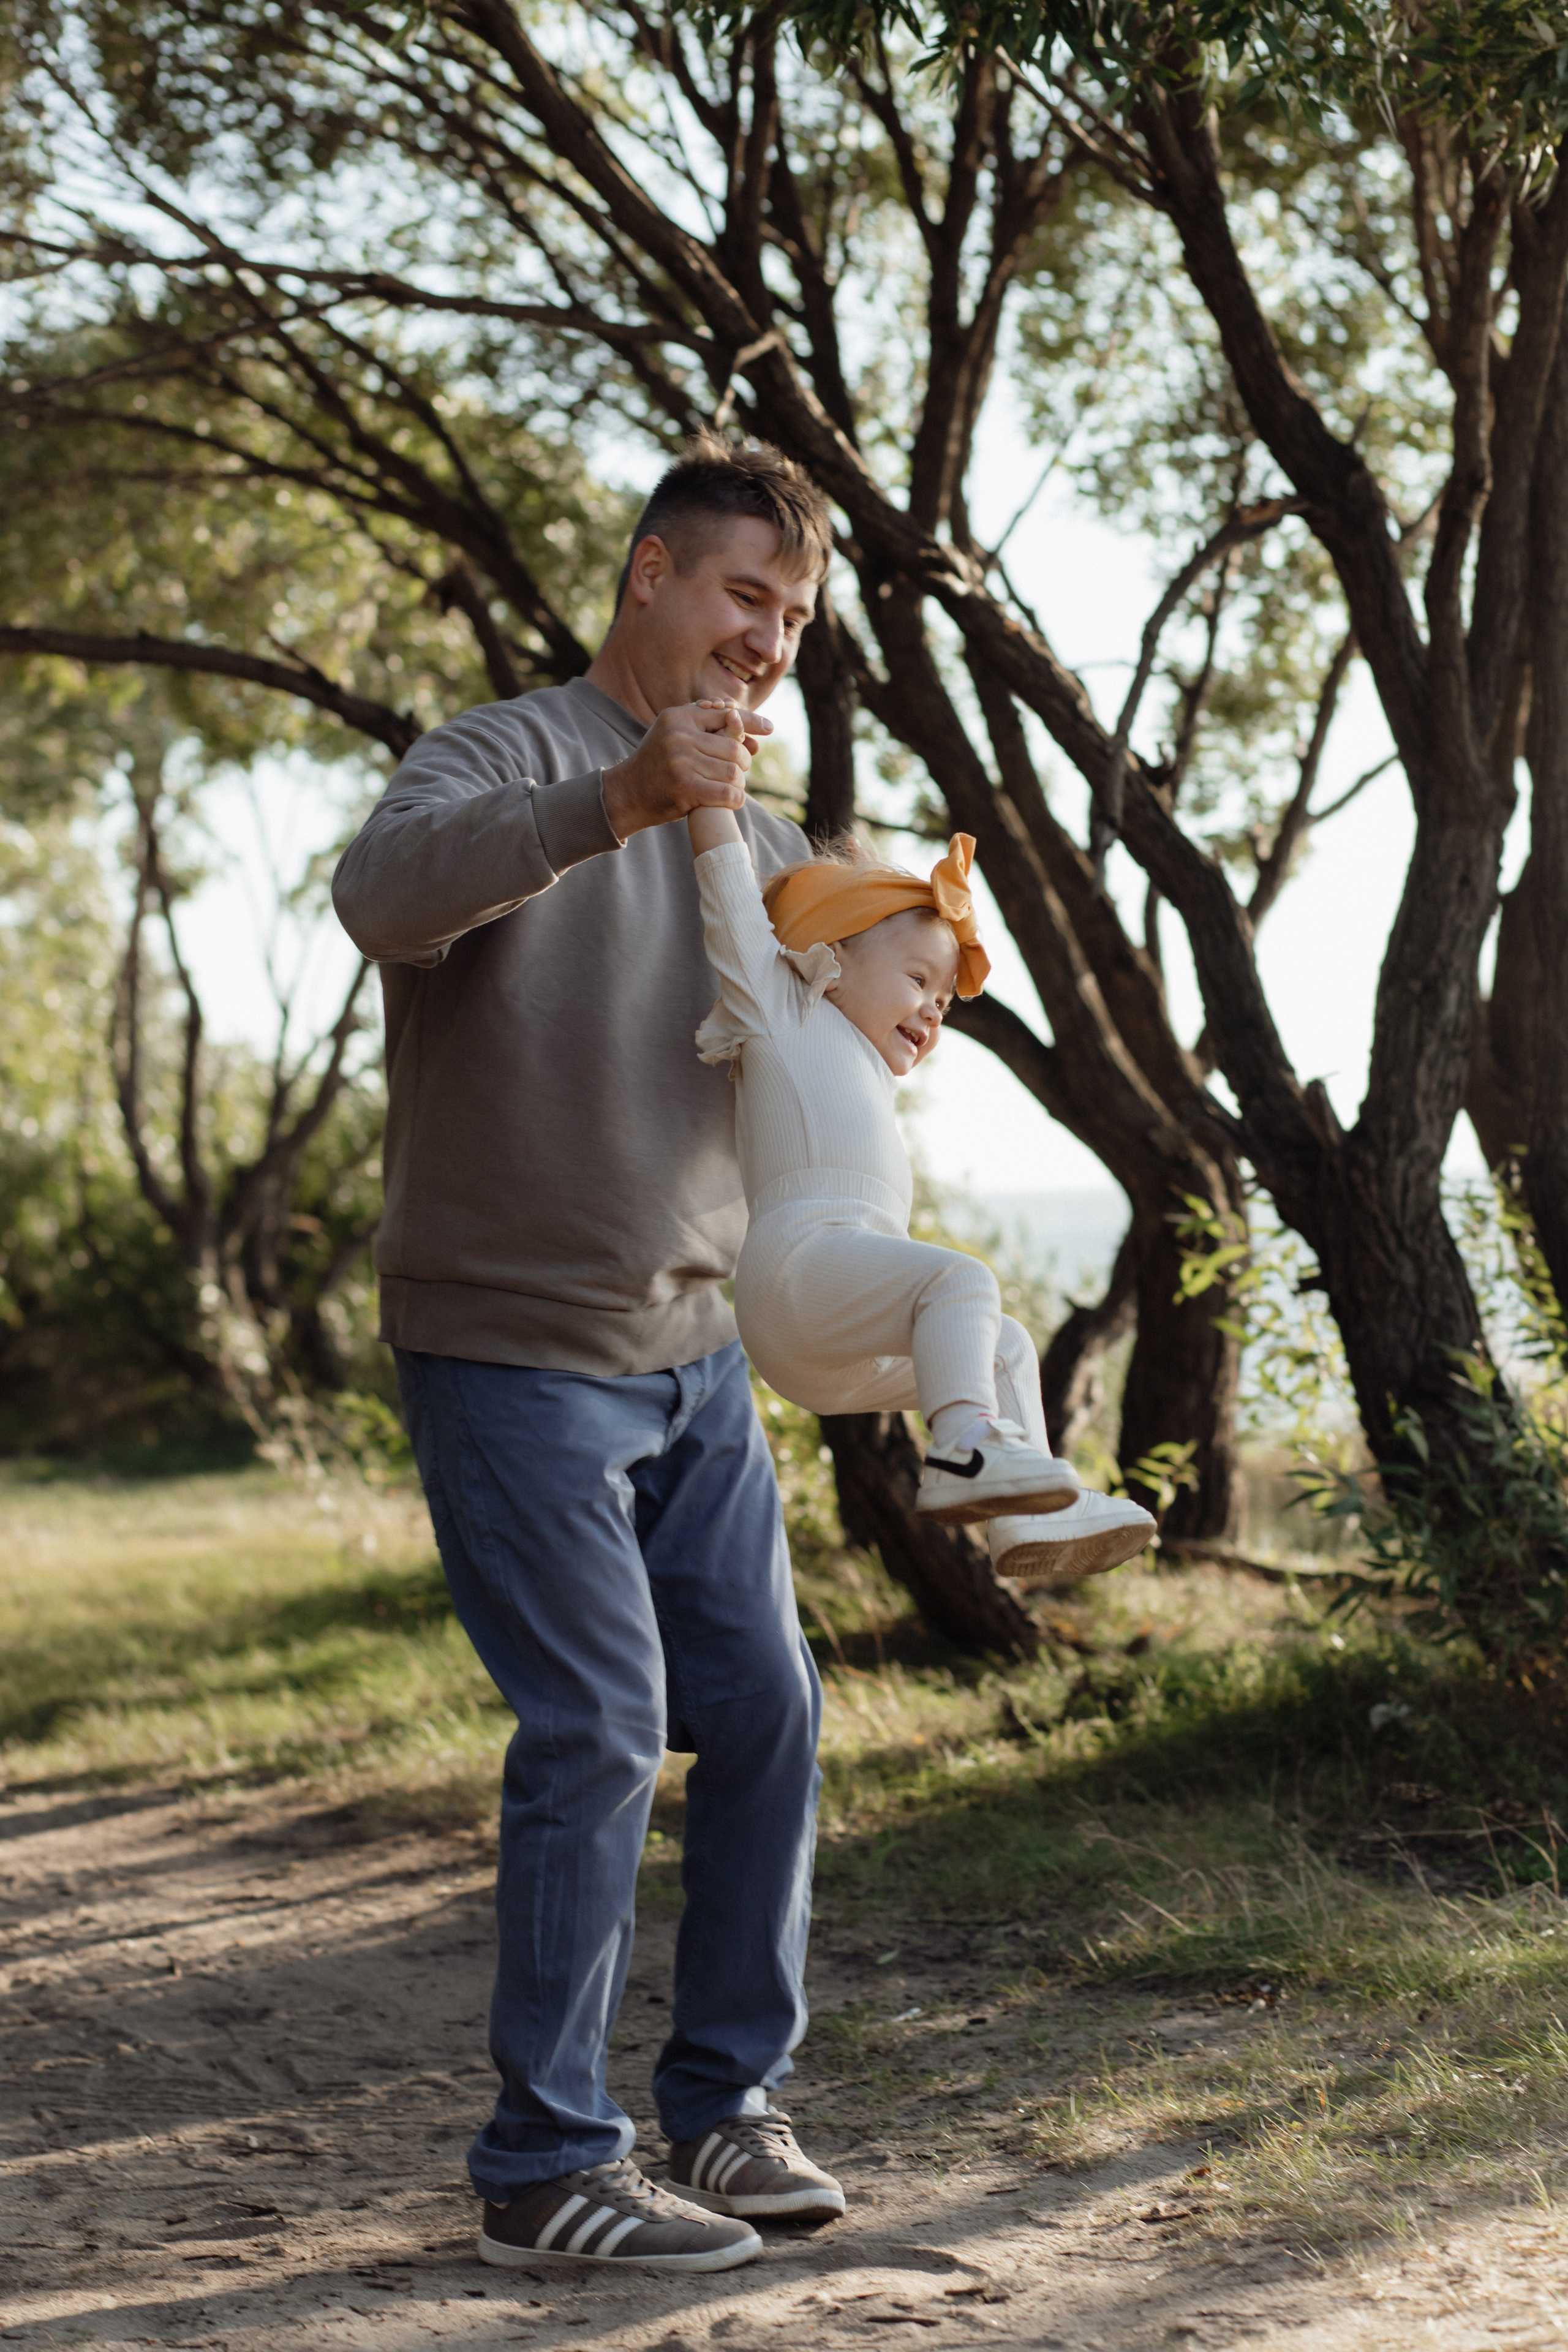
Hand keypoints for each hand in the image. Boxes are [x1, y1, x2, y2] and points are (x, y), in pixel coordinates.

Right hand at [601, 699, 771, 839]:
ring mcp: (681, 761)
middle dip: (743, 762)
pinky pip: (727, 793)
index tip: (770, 728)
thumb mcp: (674, 733)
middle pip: (735, 747)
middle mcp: (679, 735)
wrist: (627, 793)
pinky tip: (733, 800)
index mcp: (678, 716)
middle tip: (739, 772)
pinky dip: (735, 799)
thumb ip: (702, 722)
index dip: (751, 722)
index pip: (726, 715)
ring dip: (738, 783)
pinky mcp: (685, 788)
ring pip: (734, 772)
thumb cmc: (657, 764)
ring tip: (731, 787)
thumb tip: (737, 713)